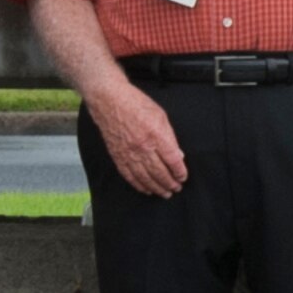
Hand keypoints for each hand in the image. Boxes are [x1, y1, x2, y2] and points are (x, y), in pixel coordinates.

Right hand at [89, 82, 186, 196]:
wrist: (109, 100)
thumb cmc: (135, 103)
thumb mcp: (160, 116)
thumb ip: (170, 137)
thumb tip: (177, 154)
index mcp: (156, 135)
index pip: (172, 160)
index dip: (179, 171)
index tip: (183, 177)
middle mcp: (142, 147)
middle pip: (159, 172)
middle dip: (170, 183)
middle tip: (176, 188)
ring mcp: (128, 153)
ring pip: (145, 177)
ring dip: (156, 188)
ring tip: (164, 193)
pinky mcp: (117, 155)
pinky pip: (129, 175)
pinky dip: (138, 184)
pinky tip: (146, 189)